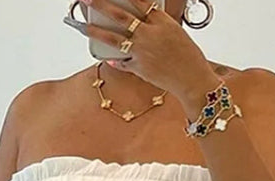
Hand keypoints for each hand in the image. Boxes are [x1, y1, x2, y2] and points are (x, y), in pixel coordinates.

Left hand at [74, 0, 216, 97]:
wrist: (193, 79)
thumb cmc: (188, 57)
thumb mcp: (175, 33)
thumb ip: (157, 26)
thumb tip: (142, 23)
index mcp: (162, 22)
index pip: (140, 1)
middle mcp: (150, 34)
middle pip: (120, 16)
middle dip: (101, 5)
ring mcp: (143, 52)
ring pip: (114, 39)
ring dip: (95, 31)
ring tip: (81, 25)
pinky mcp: (139, 68)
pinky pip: (122, 62)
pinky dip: (115, 59)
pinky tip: (107, 56)